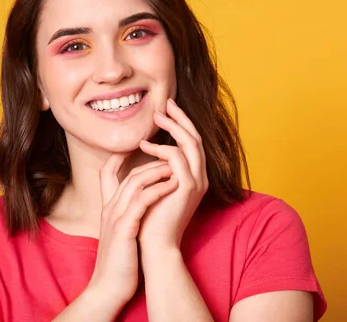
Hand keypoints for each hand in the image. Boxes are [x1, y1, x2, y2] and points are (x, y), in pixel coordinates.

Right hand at [87, 152, 178, 310]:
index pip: (107, 173)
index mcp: (108, 208)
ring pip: (135, 182)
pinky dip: (158, 189)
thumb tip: (140, 207)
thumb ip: (126, 216)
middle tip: (170, 155)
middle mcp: (110, 208)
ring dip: (157, 171)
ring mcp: (115, 217)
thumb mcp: (119, 233)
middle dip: (151, 161)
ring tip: (175, 166)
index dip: (120, 157)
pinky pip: (141, 201)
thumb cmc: (119, 262)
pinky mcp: (124, 228)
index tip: (139, 146)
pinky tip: (173, 184)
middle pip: (128, 174)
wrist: (108, 287)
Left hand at [137, 97, 208, 249]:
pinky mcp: (187, 188)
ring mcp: (196, 182)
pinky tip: (146, 147)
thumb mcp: (155, 186)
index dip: (181, 124)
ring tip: (155, 118)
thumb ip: (157, 169)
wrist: (154, 244)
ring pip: (191, 143)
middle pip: (195, 138)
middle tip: (165, 103)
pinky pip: (178, 158)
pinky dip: (163, 149)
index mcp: (193, 177)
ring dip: (173, 127)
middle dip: (181, 118)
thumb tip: (148, 149)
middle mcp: (200, 178)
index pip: (192, 143)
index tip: (166, 110)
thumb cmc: (151, 217)